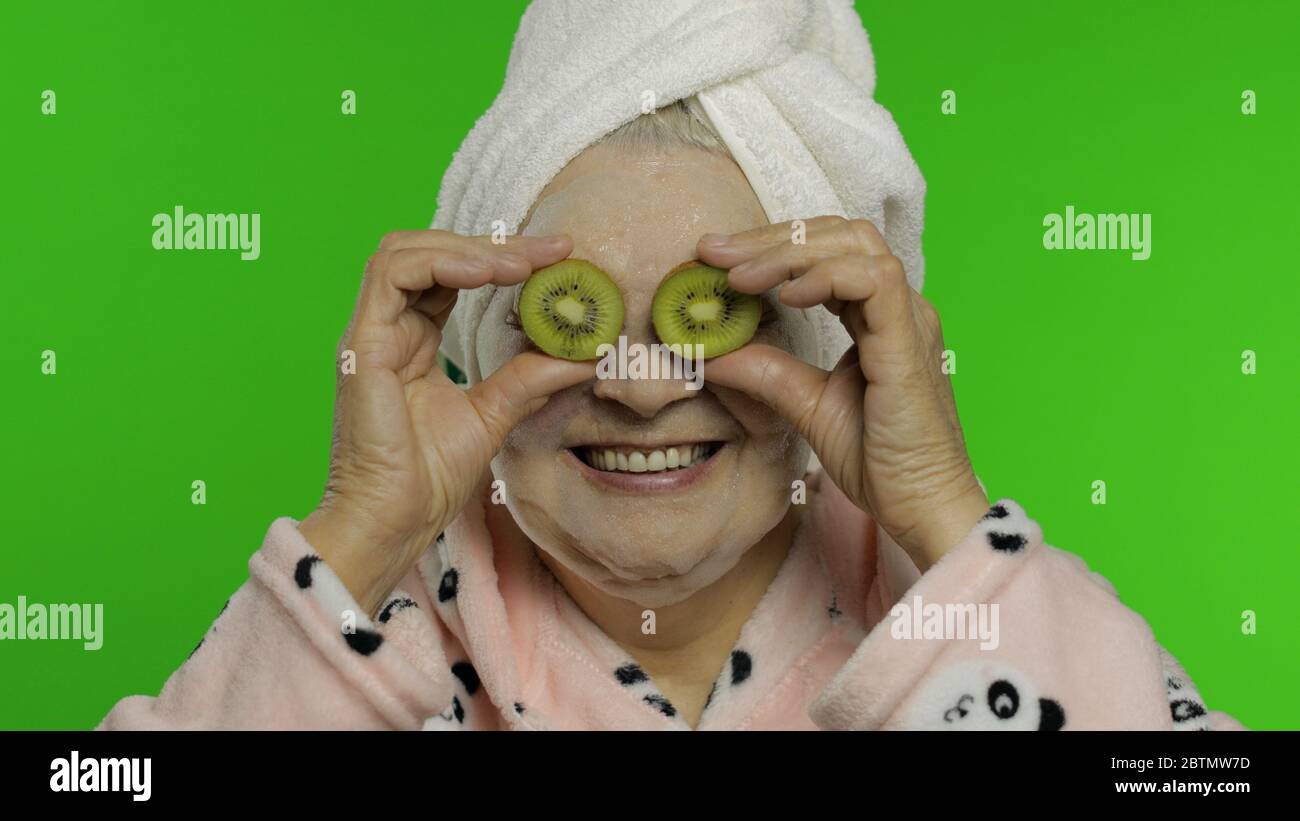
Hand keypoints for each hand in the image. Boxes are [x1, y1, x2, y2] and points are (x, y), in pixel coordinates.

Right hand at [299, 231, 595, 614]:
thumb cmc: (429, 478)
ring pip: (404, 251)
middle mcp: (390, 329)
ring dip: (468, 247)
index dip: (503, 259)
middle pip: (431, 253)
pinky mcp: (362, 344)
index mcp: (415, 341)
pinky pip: (391, 275)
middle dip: (494, 246)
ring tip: (521, 263)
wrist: (395, 521)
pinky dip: (439, 261)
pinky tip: (485, 273)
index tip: (560, 258)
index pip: (453, 276)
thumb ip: (532, 377)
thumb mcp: (495, 414)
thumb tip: (587, 354)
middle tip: (552, 251)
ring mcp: (372, 333)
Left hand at [697, 217, 987, 570]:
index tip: (714, 257)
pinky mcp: (909, 342)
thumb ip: (763, 371)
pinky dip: (825, 277)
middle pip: (837, 234)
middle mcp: (898, 307)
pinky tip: (785, 296)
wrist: (919, 506)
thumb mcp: (804, 405)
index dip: (770, 245)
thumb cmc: (878, 460)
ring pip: (854, 244)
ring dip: (789, 251)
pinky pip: (873, 281)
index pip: (825, 252)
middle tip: (713, 252)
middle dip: (770, 237)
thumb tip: (707, 353)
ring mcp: (909, 319)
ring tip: (739, 276)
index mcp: (877, 315)